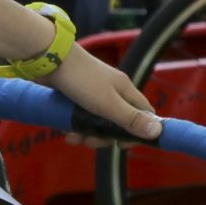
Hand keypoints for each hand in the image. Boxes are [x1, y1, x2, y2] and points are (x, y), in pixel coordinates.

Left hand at [46, 45, 160, 139]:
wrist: (48, 59)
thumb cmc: (81, 79)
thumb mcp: (107, 103)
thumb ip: (130, 119)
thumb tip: (157, 132)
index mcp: (124, 90)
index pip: (142, 113)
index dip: (137, 131)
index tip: (122, 145)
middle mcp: (111, 91)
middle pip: (116, 122)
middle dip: (103, 137)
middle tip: (90, 142)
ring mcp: (91, 93)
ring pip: (95, 122)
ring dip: (85, 134)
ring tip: (72, 137)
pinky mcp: (74, 96)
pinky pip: (79, 117)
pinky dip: (73, 126)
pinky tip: (64, 130)